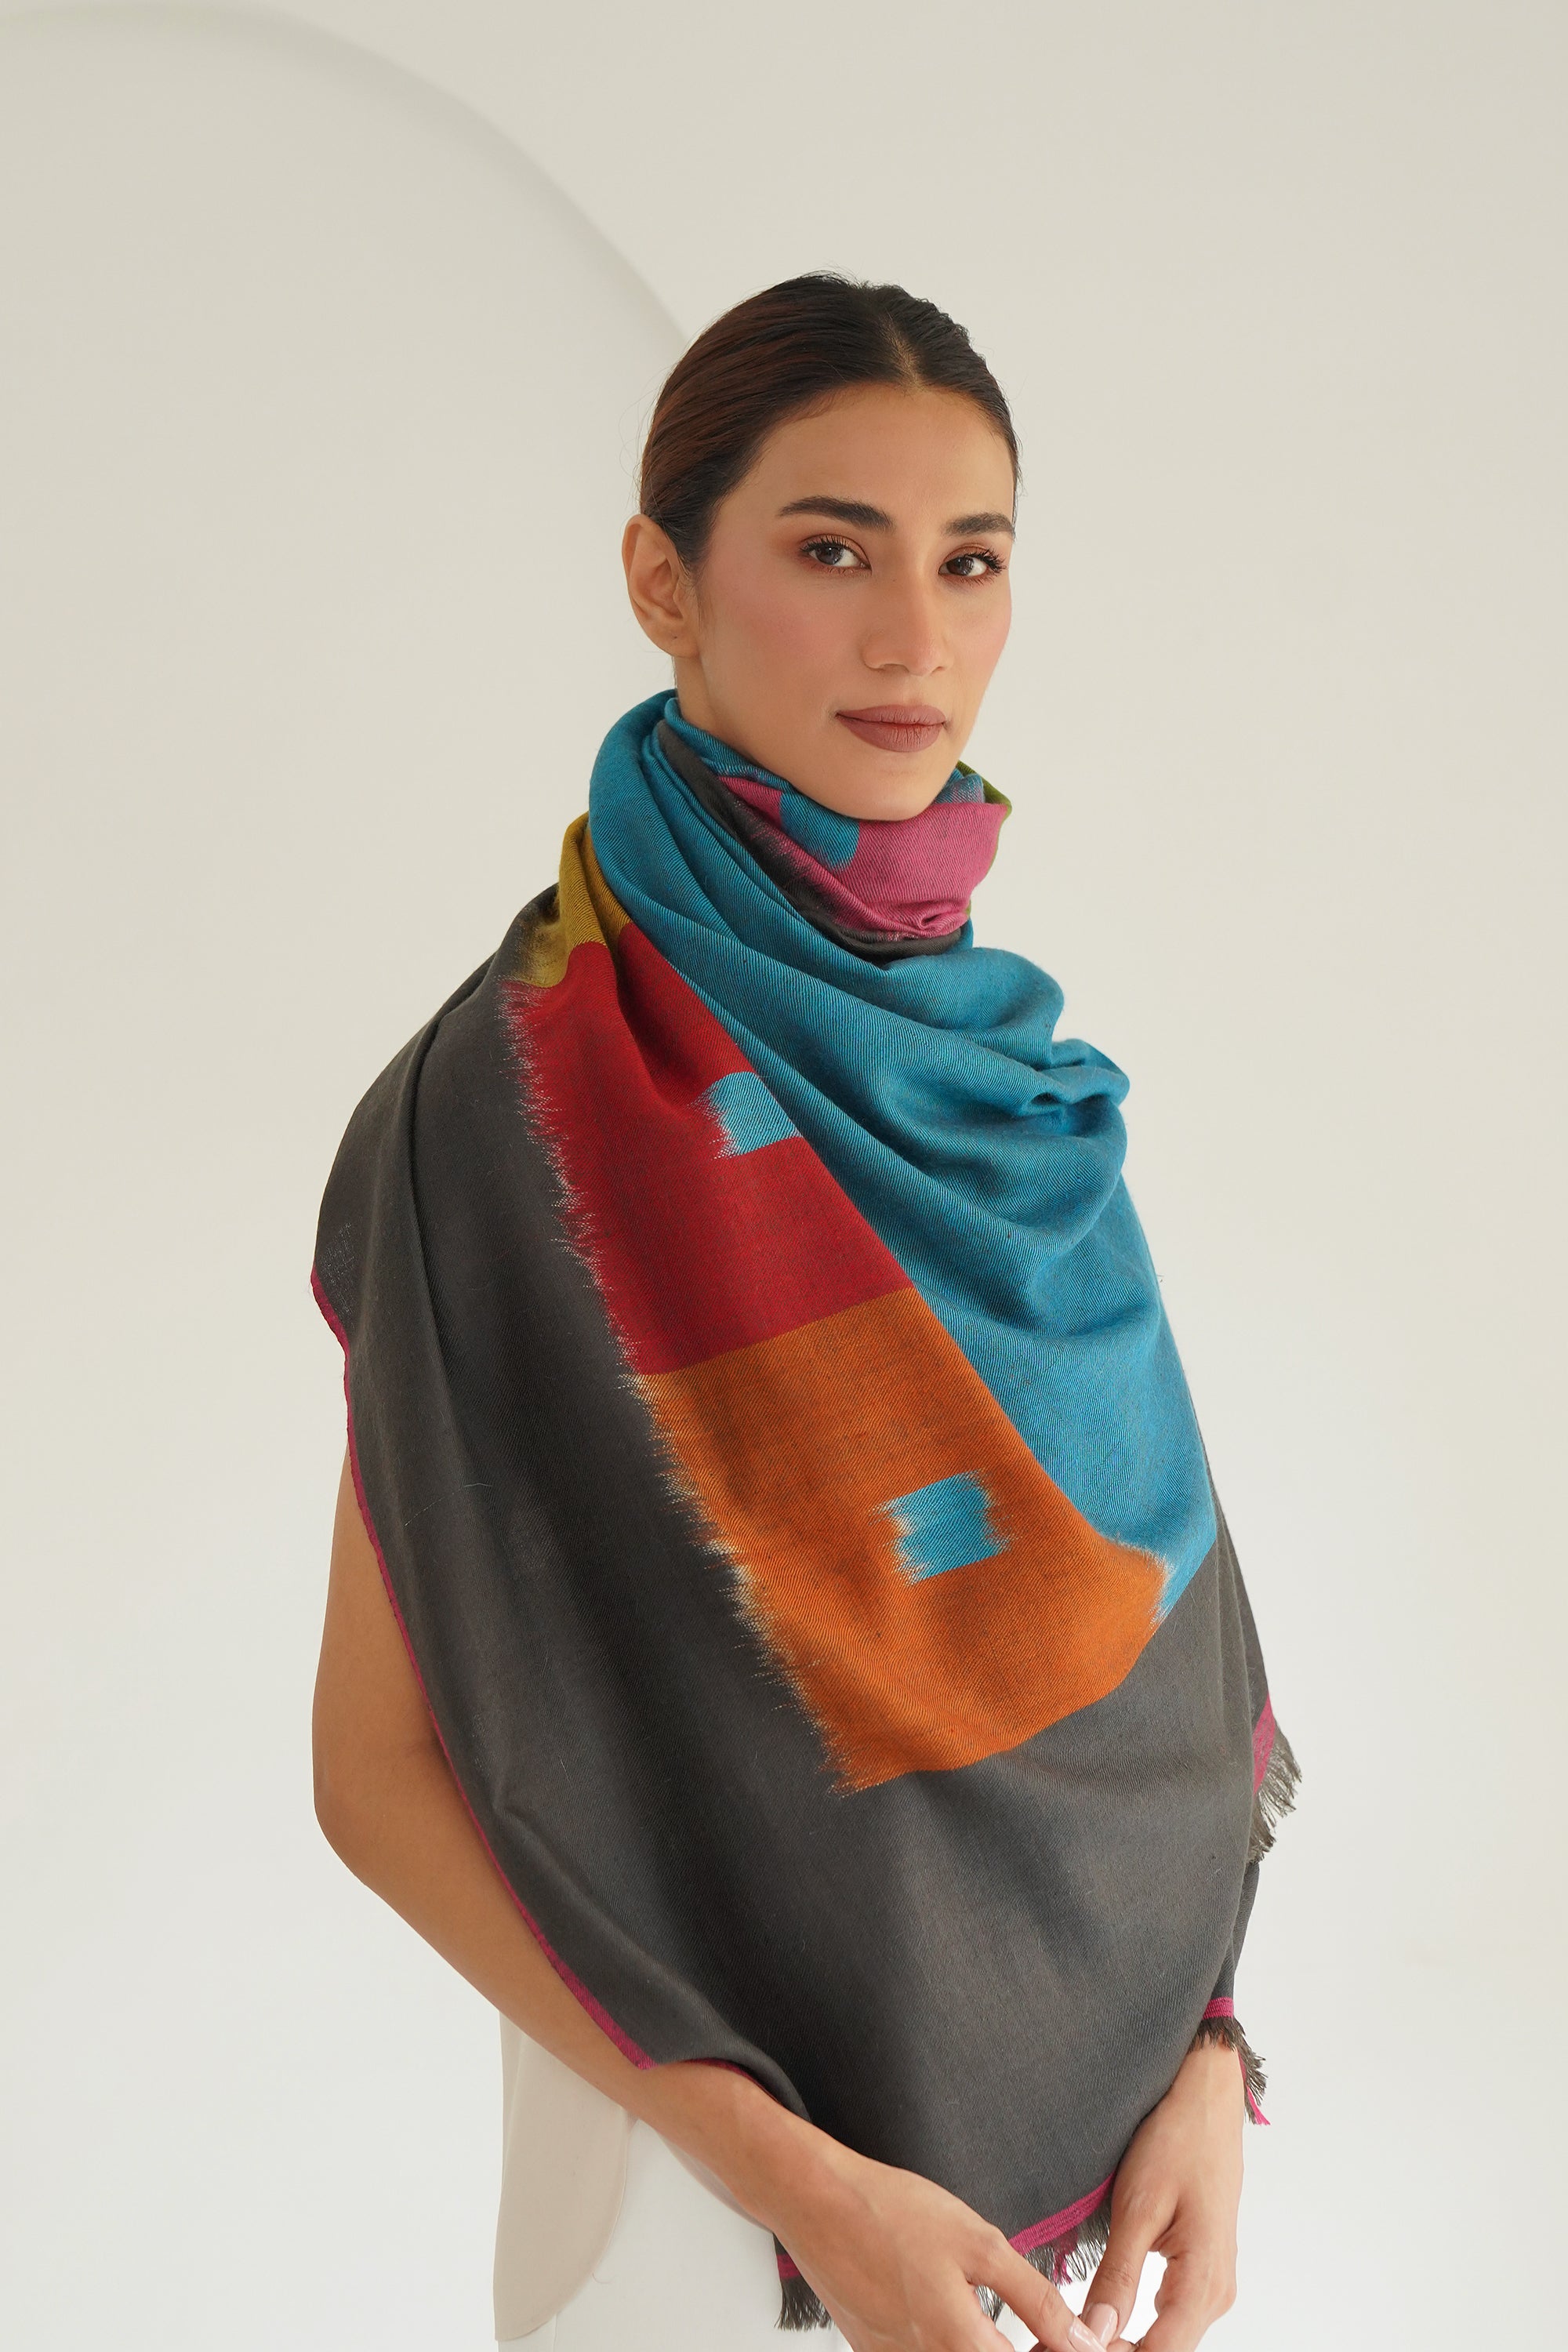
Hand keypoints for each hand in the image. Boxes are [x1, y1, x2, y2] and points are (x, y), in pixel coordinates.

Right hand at [774, 2142, 1111, 2351]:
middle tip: (1041, 2331)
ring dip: (980, 2347)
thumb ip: (1036, 2298)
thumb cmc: (892, 2212)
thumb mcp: (980, 2243)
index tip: (1069, 2339)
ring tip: (994, 2319)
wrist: (815, 2201)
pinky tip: (949, 2314)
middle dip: (1017, 2349)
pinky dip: (944, 2343)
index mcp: (958, 2343)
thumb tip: (1081, 2340)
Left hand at [1078, 2039, 1245, 2350]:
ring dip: (1119, 2345)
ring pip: (1165, 2341)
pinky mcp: (1200, 2272)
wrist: (1207, 2099)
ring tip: (1066, 2337)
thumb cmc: (1177, 2140)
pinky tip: (1098, 2322)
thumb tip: (1093, 2333)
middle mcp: (1215, 2295)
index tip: (1061, 2348)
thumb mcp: (1138, 2206)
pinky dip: (1134, 2327)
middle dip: (1108, 2351)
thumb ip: (1117, 2275)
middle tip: (1050, 2345)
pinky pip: (1169, 2318)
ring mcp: (1212, 2285)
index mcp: (1204, 2283)